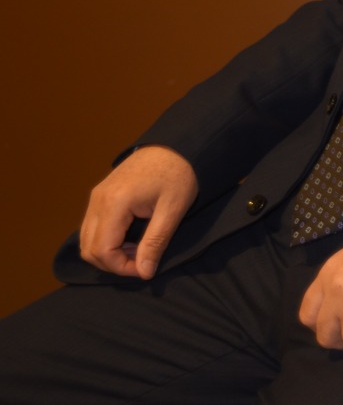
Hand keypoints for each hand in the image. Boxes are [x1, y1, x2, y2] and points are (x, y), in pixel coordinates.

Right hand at [78, 144, 198, 278]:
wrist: (178, 144)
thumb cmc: (179, 173)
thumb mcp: (173, 210)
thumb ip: (155, 243)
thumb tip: (144, 272)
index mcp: (114, 203)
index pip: (102, 250)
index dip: (121, 267)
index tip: (145, 269)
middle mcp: (98, 200)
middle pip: (88, 249)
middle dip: (113, 262)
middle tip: (143, 260)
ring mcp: (96, 196)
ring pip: (87, 239)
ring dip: (109, 252)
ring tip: (140, 249)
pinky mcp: (101, 195)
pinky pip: (93, 226)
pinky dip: (107, 239)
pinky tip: (132, 237)